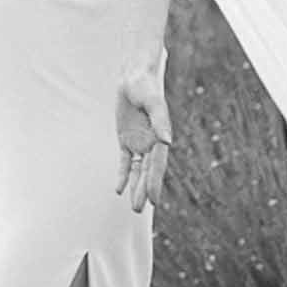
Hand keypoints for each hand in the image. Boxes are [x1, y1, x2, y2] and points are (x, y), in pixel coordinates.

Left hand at [115, 69, 171, 212]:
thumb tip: (166, 141)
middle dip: (144, 190)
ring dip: (135, 187)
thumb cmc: (146, 87)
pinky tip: (119, 189)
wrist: (133, 77)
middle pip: (148, 172)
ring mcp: (139, 142)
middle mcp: (152, 143)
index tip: (153, 200)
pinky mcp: (126, 139)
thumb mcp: (152, 102)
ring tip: (134, 207)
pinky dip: (123, 175)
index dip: (154, 182)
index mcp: (160, 137)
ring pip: (137, 170)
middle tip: (138, 210)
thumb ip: (160, 120)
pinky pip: (125, 161)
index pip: (157, 165)